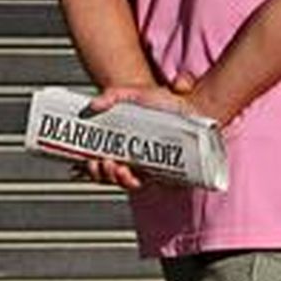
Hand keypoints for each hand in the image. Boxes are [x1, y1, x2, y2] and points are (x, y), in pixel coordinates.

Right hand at [71, 73, 199, 191]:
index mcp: (125, 148)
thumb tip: (93, 105)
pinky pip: (149, 186)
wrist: (194, 105)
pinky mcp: (168, 173)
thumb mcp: (135, 94)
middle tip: (102, 163)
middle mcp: (136, 161)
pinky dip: (138, 183)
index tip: (86, 161)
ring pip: (129, 183)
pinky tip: (132, 175)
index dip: (92, 168)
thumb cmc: (166, 102)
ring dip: (118, 179)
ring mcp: (152, 168)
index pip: (103, 165)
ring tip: (118, 168)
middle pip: (112, 177)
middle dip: (103, 174)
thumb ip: (113, 96)